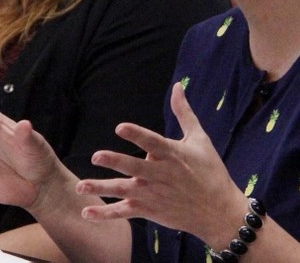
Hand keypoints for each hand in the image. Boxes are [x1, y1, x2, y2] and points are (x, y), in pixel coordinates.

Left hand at [76, 82, 245, 242]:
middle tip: (96, 156)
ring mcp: (154, 194)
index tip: (120, 127)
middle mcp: (161, 174)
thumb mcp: (200, 139)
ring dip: (101, 188)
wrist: (220, 212)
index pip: (152, 141)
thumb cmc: (210, 171)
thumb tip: (178, 86)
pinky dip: (105, 214)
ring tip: (80, 186)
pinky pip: (124, 212)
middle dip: (116, 162)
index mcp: (173, 154)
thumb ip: (184, 112)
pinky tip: (86, 212)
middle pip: (135, 167)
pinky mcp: (150, 210)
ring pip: (124, 191)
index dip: (137, 134)